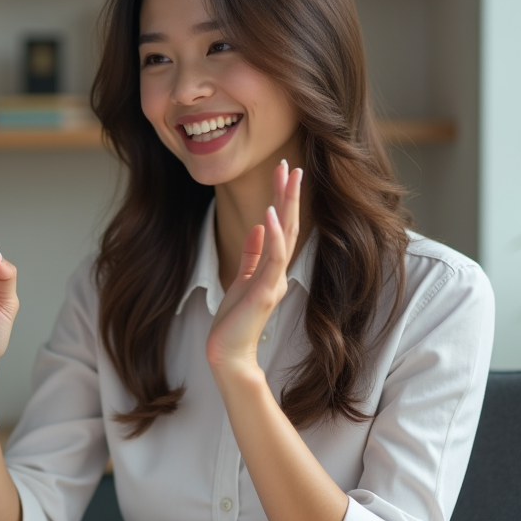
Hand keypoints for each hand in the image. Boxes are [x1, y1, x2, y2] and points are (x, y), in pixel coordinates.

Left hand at [206, 160, 302, 373]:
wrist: (229, 354)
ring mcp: (274, 282)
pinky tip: (269, 215)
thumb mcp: (241, 279)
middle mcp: (278, 273)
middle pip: (288, 227)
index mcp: (272, 269)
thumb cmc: (234, 321)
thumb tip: (257, 226)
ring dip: (286, 207)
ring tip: (287, 179)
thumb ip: (251, 254)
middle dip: (289, 196)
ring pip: (285, 238)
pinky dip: (272, 237)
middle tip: (292, 166)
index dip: (284, 200)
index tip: (285, 173)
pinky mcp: (264, 293)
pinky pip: (271, 260)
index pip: (282, 228)